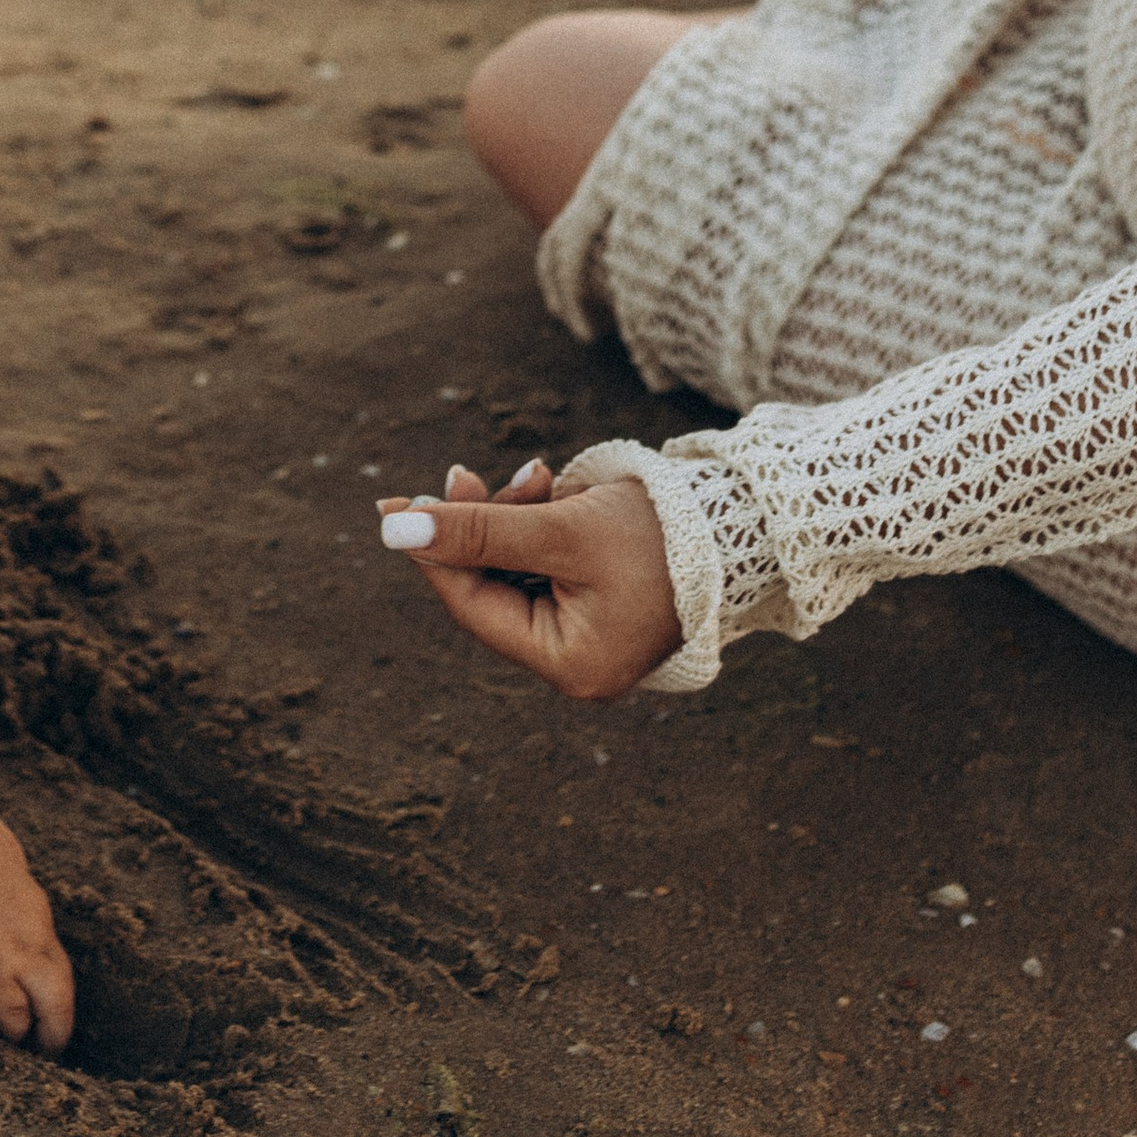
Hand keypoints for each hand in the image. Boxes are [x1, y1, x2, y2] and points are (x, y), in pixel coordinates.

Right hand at [0, 808, 73, 1054]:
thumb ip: (1, 858)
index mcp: (31, 899)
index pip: (44, 940)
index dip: (40, 964)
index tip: (32, 979)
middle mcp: (34, 931)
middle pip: (62, 979)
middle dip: (62, 1008)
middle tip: (58, 1031)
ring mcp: (15, 957)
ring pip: (53, 1004)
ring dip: (51, 1029)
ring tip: (45, 1049)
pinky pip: (14, 1017)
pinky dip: (16, 1032)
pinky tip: (11, 1043)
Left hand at [375, 459, 680, 699]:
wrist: (744, 523)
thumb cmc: (656, 533)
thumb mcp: (560, 527)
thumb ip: (476, 529)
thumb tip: (392, 529)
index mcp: (569, 664)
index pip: (473, 606)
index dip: (434, 552)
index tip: (398, 500)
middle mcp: (577, 663)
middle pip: (491, 588)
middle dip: (480, 524)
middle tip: (462, 472)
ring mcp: (590, 637)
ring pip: (515, 569)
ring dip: (512, 516)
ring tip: (539, 475)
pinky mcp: (600, 606)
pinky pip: (545, 565)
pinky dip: (538, 525)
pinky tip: (553, 490)